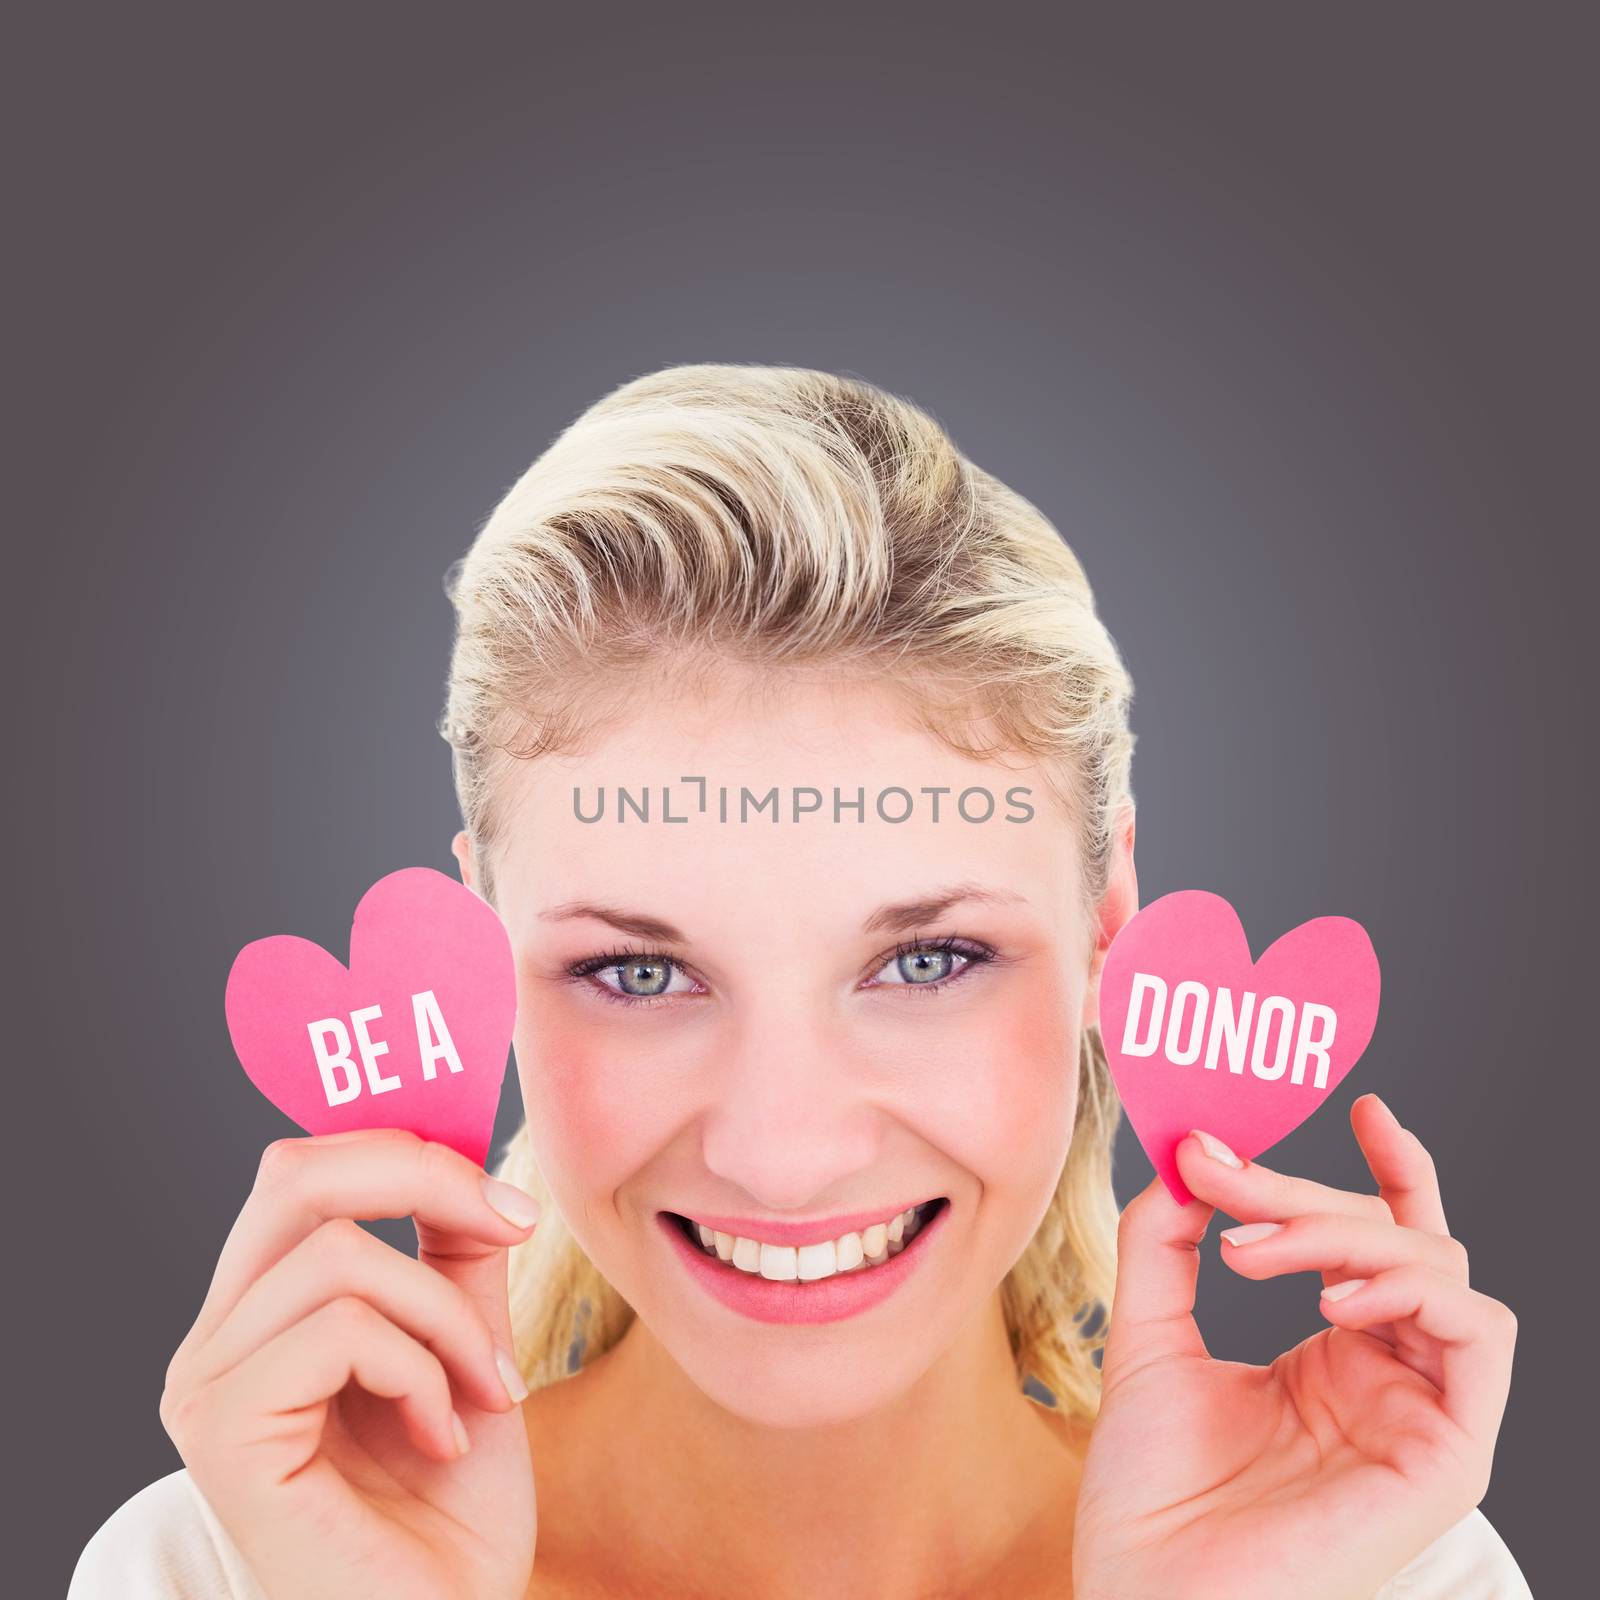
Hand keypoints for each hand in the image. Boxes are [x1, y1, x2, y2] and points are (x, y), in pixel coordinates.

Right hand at [160, 1128, 539, 1599]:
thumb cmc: (448, 1509)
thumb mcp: (463, 1345)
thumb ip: (451, 1254)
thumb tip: (469, 1161)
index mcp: (260, 1313)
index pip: (304, 1169)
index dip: (406, 1148)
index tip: (505, 1198)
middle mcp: (215, 1342)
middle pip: (296, 1174)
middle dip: (424, 1179)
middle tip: (509, 1225)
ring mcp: (207, 1388)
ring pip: (340, 1255)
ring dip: (443, 1315)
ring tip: (479, 1391)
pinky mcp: (225, 1436)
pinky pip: (340, 1332)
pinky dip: (419, 1371)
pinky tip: (442, 1437)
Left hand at [1072, 1094, 1516, 1599]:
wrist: (1147, 1590)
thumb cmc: (1149, 1490)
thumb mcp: (1148, 1335)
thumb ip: (1166, 1240)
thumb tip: (1187, 1156)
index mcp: (1332, 1354)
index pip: (1385, 1241)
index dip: (1389, 1169)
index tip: (1365, 1105)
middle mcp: (1385, 1377)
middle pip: (1392, 1236)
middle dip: (1304, 1191)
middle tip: (1222, 1174)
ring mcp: (1420, 1414)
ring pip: (1439, 1267)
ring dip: (1347, 1233)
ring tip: (1256, 1252)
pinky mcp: (1449, 1455)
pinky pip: (1479, 1335)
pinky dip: (1413, 1289)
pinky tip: (1332, 1298)